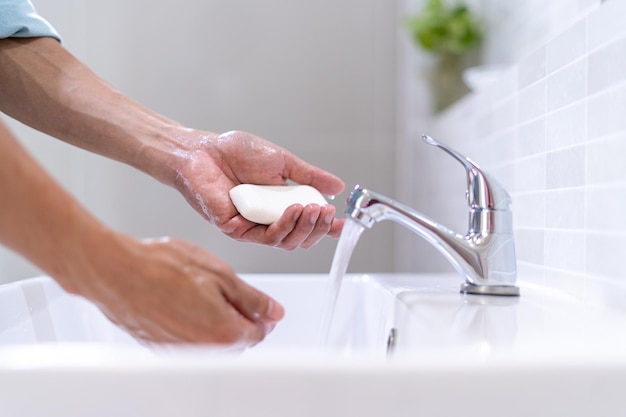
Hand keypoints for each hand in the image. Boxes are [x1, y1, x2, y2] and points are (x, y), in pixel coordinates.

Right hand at [68, 233, 284, 345]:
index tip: (257, 303)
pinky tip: (181, 300)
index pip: (258, 332)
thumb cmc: (163, 267)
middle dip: (238, 318)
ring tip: (199, 291)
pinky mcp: (160, 347)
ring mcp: (180, 351)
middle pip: (235, 340)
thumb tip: (273, 312)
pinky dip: (192, 324)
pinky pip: (188, 340)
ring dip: (214, 321)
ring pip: (211, 340)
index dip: (261, 314)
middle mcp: (204, 350)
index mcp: (224, 332)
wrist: (115, 272)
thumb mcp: (220, 274)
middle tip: (226, 292)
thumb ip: (252, 299)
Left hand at [172, 130, 345, 249]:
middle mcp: (267, 221)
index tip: (343, 223)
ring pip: (285, 241)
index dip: (326, 227)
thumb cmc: (236, 153)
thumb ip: (308, 177)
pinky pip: (265, 236)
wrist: (203, 150)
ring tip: (314, 210)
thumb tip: (337, 186)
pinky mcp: (235, 230)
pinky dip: (284, 225)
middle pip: (299, 238)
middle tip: (327, 212)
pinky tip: (294, 210)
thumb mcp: (282, 162)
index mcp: (279, 206)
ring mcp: (251, 227)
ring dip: (304, 227)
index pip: (307, 224)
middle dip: (317, 228)